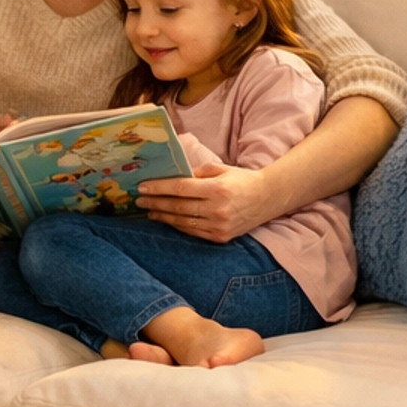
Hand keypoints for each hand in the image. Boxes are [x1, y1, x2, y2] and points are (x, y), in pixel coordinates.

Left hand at [137, 161, 272, 243]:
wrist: (267, 198)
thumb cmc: (241, 180)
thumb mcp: (220, 169)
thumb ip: (196, 173)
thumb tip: (172, 177)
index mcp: (217, 189)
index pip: (180, 188)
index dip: (159, 188)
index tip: (142, 187)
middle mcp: (217, 209)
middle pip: (178, 207)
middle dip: (155, 203)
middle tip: (139, 200)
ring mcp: (219, 225)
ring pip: (183, 222)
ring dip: (162, 217)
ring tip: (148, 211)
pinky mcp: (221, 237)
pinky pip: (193, 232)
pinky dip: (177, 226)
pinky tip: (166, 220)